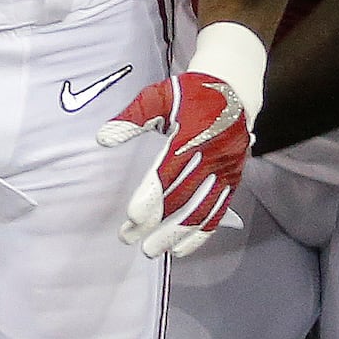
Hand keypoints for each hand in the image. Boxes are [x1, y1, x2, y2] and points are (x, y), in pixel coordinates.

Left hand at [98, 24, 263, 256]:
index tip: (132, 218)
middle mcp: (212, 155)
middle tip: (130, 239)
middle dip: (156, 222)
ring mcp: (226, 168)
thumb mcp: (158, 95)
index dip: (151, 198)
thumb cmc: (188, 93)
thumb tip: (103, 138)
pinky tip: (183, 249)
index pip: (168, 174)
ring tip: (154, 251)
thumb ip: (132, 117)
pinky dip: (202, 232)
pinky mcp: (235, 177)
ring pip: (203, 209)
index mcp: (191, 134)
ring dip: (178, 234)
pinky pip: (219, 210)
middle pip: (183, 196)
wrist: (234, 87)